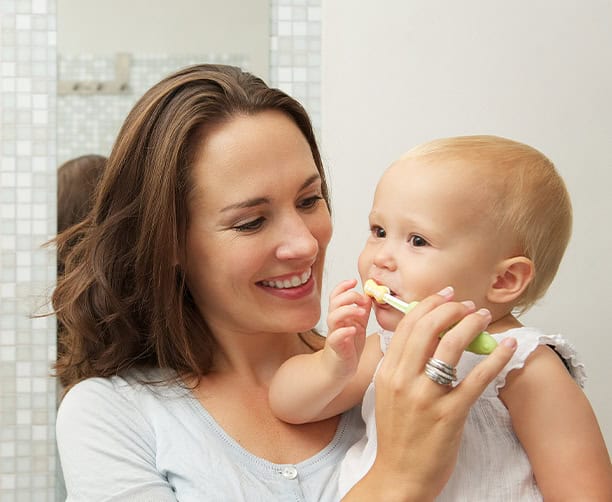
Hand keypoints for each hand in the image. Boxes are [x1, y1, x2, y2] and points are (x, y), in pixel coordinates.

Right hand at [323, 279, 371, 378]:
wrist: (340, 369)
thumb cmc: (349, 346)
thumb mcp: (359, 324)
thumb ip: (362, 311)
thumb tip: (369, 296)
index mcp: (341, 315)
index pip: (336, 295)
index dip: (343, 286)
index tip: (354, 281)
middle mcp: (335, 323)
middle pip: (335, 302)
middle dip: (349, 296)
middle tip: (362, 301)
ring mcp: (334, 334)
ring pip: (333, 317)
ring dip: (347, 311)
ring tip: (360, 313)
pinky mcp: (336, 348)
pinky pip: (335, 337)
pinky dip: (344, 331)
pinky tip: (353, 330)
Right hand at [346, 287, 516, 500]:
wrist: (398, 475)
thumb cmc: (396, 434)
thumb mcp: (388, 393)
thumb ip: (401, 364)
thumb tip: (424, 335)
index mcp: (387, 372)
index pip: (407, 326)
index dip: (428, 304)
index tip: (445, 295)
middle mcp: (403, 380)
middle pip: (428, 328)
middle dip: (451, 308)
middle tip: (467, 304)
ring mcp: (426, 397)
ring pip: (451, 346)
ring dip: (471, 324)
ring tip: (483, 317)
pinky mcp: (450, 415)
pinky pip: (477, 378)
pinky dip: (495, 358)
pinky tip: (507, 346)